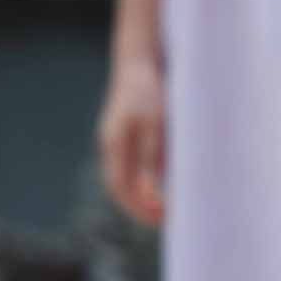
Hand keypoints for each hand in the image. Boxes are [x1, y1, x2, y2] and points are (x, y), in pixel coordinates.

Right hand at [98, 58, 164, 225]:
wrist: (140, 61)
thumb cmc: (150, 90)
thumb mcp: (155, 124)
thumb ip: (152, 157)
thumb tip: (151, 192)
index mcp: (114, 145)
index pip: (121, 188)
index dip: (138, 207)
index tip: (161, 218)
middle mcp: (112, 145)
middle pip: (121, 187)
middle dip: (140, 206)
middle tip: (167, 219)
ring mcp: (118, 140)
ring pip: (127, 177)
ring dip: (144, 195)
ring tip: (168, 208)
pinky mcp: (129, 134)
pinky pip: (134, 165)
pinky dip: (146, 179)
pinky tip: (166, 183)